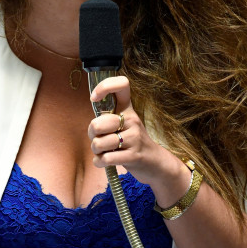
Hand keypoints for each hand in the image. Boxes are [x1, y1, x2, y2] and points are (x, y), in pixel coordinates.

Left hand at [87, 76, 190, 200]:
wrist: (155, 163)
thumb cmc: (132, 142)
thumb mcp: (123, 125)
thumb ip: (107, 119)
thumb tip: (92, 122)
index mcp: (128, 109)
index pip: (122, 85)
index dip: (104, 87)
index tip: (94, 98)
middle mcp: (132, 120)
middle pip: (98, 124)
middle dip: (92, 135)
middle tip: (99, 139)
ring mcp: (134, 138)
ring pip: (99, 143)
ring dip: (96, 151)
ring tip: (104, 152)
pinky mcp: (134, 156)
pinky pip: (106, 158)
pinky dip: (99, 162)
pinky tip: (104, 161)